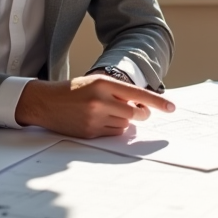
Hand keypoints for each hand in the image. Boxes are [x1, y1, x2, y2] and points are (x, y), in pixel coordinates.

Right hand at [14, 75, 174, 137]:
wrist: (46, 102)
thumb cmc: (74, 91)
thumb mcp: (96, 83)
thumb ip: (118, 92)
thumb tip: (142, 107)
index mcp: (103, 84)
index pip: (137, 94)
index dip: (157, 102)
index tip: (172, 108)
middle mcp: (100, 100)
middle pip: (135, 113)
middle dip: (140, 114)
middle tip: (137, 111)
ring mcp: (95, 118)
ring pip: (125, 125)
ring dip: (124, 122)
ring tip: (107, 113)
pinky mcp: (90, 132)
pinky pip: (113, 134)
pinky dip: (113, 129)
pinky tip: (100, 121)